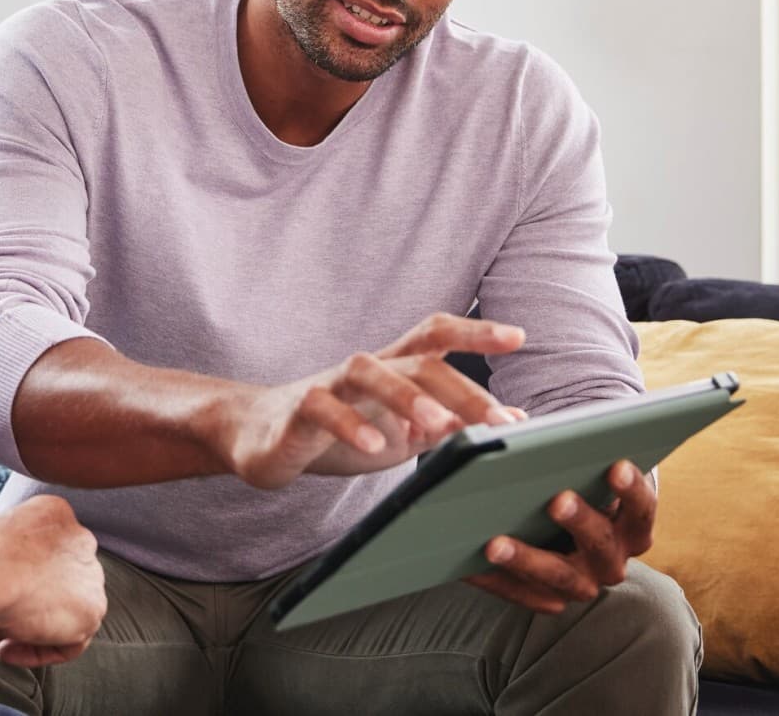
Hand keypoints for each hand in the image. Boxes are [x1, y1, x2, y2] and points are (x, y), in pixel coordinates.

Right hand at [0, 496, 107, 667]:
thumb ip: (11, 558)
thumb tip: (4, 584)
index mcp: (55, 515)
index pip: (45, 556)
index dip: (18, 581)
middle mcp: (80, 541)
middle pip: (57, 586)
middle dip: (27, 608)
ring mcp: (90, 575)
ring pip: (63, 614)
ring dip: (29, 632)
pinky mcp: (92, 609)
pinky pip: (70, 641)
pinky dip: (38, 651)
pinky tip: (7, 648)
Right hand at [222, 314, 526, 489]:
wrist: (259, 437)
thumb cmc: (338, 433)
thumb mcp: (404, 431)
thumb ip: (450, 423)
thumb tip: (514, 420)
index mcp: (394, 369)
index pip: (436, 337)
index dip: (476, 332)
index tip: (520, 336)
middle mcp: (365, 369)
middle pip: (416, 360)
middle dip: (461, 388)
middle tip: (501, 421)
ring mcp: (328, 386)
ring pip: (368, 372)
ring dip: (405, 395)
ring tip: (437, 423)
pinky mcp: (296, 412)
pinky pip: (322, 409)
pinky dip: (349, 425)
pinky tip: (373, 446)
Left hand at [466, 460, 655, 612]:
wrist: (552, 529)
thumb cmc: (563, 484)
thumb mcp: (564, 466)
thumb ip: (547, 442)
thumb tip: (508, 421)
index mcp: (629, 525)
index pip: (642, 508)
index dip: (633, 489)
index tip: (616, 465)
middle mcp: (611, 560)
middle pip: (602, 545)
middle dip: (581, 521)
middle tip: (557, 500)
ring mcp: (581, 583)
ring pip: (560, 577)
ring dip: (529, 560)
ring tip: (495, 544)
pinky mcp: (547, 597)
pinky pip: (521, 594)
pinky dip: (495, 580)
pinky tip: (468, 564)